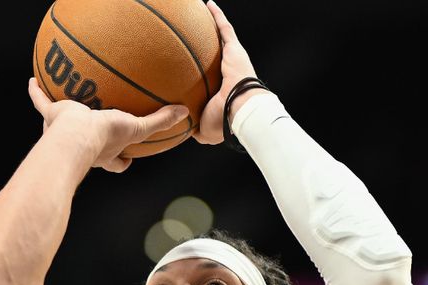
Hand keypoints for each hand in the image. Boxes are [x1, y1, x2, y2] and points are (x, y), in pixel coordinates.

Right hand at [27, 78, 188, 172]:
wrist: (76, 136)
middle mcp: (85, 146)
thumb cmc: (106, 137)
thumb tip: (185, 114)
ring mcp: (65, 132)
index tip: (128, 158)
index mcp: (105, 152)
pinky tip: (33, 80)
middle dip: (94, 140)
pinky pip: (42, 103)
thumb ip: (160, 122)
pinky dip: (37, 93)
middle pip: (91, 146)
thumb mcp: (138, 129)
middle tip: (97, 129)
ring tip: (63, 104)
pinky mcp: (51, 117)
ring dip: (61, 118)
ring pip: (64, 127)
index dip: (122, 162)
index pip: (117, 163)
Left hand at [193, 0, 261, 144]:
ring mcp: (233, 61)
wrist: (240, 109)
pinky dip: (217, 16)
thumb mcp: (204, 129)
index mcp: (223, 94)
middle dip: (207, 50)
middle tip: (193, 42)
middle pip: (215, 58)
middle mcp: (228, 75)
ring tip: (200, 16)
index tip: (190, 75)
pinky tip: (208, 5)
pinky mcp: (235, 50)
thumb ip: (196, 128)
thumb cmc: (223, 121)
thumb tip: (187, 130)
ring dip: (212, 26)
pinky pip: (225, 29)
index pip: (211, 83)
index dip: (203, 79)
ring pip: (221, 40)